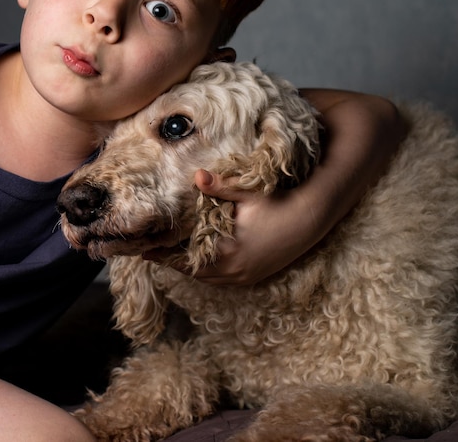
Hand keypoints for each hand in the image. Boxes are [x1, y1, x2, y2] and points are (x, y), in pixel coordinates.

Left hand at [145, 169, 317, 285]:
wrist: (311, 218)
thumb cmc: (277, 203)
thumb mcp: (247, 193)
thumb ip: (220, 187)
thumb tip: (196, 176)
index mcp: (229, 252)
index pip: (187, 259)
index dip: (165, 256)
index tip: (146, 252)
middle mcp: (235, 269)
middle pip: (194, 272)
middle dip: (174, 263)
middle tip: (154, 254)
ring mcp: (246, 276)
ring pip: (209, 279)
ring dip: (191, 269)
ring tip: (173, 258)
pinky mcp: (255, 276)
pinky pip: (223, 281)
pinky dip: (209, 274)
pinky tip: (204, 263)